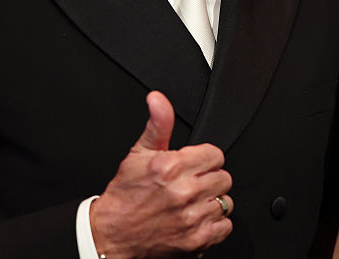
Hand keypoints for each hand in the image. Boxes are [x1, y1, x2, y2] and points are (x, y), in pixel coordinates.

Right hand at [91, 91, 232, 257]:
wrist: (112, 234)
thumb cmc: (126, 194)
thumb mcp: (139, 153)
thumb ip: (158, 123)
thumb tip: (158, 99)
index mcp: (171, 167)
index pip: (215, 155)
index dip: (204, 159)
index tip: (193, 166)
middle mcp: (184, 192)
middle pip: (224, 177)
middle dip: (209, 179)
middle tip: (191, 184)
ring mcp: (191, 217)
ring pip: (226, 201)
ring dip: (212, 202)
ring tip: (193, 203)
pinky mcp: (196, 239)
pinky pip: (225, 225)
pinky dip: (215, 224)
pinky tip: (197, 218)